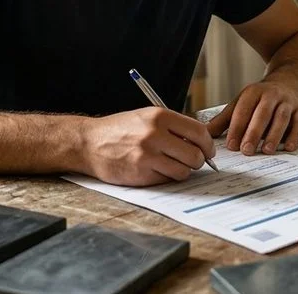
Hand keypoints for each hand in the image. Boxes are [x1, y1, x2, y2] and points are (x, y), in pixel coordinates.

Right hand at [79, 107, 215, 186]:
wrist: (89, 143)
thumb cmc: (120, 130)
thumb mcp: (147, 117)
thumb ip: (173, 127)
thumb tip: (201, 142)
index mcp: (159, 116)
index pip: (199, 132)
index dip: (208, 144)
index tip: (207, 150)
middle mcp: (155, 134)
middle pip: (195, 154)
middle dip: (198, 161)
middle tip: (192, 161)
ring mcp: (147, 155)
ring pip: (184, 171)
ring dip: (183, 171)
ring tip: (172, 165)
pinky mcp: (141, 173)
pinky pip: (167, 180)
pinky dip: (167, 177)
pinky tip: (156, 170)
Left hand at [206, 80, 297, 154]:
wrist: (288, 82)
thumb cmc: (261, 98)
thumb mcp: (241, 102)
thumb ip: (225, 119)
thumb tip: (207, 133)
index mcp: (253, 92)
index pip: (243, 110)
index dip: (237, 127)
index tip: (231, 145)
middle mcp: (271, 95)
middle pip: (262, 113)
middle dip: (254, 132)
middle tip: (246, 150)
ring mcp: (288, 102)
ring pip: (281, 117)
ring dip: (274, 135)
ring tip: (266, 150)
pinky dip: (295, 135)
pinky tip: (288, 147)